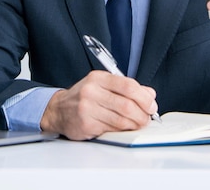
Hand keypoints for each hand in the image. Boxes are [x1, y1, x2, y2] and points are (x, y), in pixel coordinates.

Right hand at [40, 70, 158, 139]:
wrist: (58, 110)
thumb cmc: (84, 97)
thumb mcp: (104, 85)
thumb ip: (127, 88)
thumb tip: (150, 95)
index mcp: (99, 78)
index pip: (128, 86)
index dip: (144, 98)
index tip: (151, 105)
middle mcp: (92, 91)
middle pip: (127, 105)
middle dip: (142, 114)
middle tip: (147, 118)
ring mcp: (87, 108)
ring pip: (121, 120)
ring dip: (134, 124)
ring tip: (137, 124)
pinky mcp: (86, 124)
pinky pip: (111, 129)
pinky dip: (122, 130)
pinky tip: (123, 128)